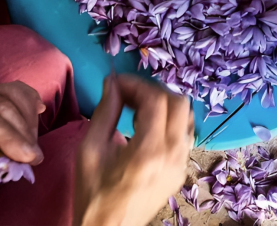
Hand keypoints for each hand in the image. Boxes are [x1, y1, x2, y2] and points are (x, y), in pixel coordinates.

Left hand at [0, 82, 44, 188]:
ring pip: (11, 93)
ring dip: (28, 117)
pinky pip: (12, 89)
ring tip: (32, 142)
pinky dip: (28, 100)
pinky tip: (38, 113)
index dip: (11, 138)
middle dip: (23, 131)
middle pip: (1, 104)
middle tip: (34, 156)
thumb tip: (17, 161)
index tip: (30, 158)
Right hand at [74, 75, 194, 225]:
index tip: (116, 82)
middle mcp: (173, 155)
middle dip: (153, 90)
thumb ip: (105, 112)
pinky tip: (147, 126)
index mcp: (149, 151)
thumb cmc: (93, 194)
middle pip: (179, 103)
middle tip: (128, 93)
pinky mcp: (181, 170)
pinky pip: (185, 134)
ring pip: (186, 116)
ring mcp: (181, 164)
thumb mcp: (90, 150)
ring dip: (165, 103)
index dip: (136, 84)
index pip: (156, 100)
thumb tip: (113, 83)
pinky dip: (171, 120)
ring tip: (137, 108)